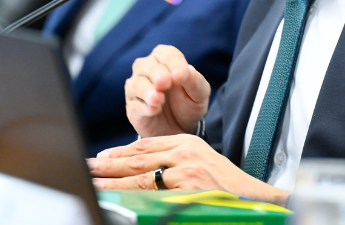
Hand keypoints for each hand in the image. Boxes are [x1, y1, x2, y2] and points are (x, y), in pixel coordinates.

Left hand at [89, 134, 288, 205]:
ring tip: (94, 181)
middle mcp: (185, 152)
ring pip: (140, 175)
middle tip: (88, 167)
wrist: (256, 200)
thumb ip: (173, 163)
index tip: (100, 157)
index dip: (120, 152)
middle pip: (138, 158)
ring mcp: (186, 170)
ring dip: (113, 180)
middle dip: (109, 163)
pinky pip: (153, 193)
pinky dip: (132, 196)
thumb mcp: (201, 165)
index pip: (146, 145)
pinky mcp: (188, 188)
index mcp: (187, 143)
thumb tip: (141, 169)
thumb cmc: (227, 188)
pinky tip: (117, 197)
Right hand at [125, 45, 209, 137]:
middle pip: (148, 66)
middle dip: (158, 74)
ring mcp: (137, 87)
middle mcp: (147, 69)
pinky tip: (155, 110)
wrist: (181, 129)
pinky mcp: (133, 106)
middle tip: (166, 83)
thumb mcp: (200, 93)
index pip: (166, 54)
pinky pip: (135, 104)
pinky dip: (144, 107)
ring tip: (159, 99)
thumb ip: (195, 81)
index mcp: (166, 59)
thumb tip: (188, 70)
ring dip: (148, 91)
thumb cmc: (189, 104)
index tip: (181, 76)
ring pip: (137, 84)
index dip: (174, 63)